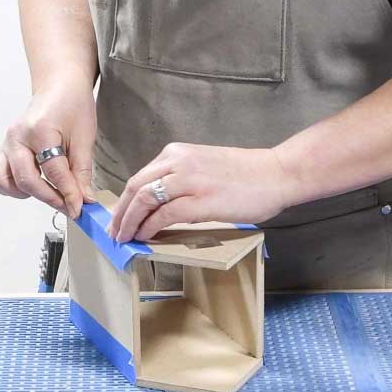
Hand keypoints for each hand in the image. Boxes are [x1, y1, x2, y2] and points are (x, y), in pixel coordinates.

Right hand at [0, 84, 96, 216]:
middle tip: (68, 205)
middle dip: (49, 197)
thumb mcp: (84, 137)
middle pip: (26, 179)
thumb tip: (84, 200)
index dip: (69, 194)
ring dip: (24, 193)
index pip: (53, 171)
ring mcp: (6, 144)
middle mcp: (16, 137)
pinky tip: (31, 184)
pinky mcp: (4, 149)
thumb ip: (81, 172)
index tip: (80, 208)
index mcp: (39, 130)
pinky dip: (10, 186)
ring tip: (47, 190)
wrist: (59, 86)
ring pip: (2, 180)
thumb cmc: (72, 104)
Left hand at [108, 143, 292, 242]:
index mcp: (176, 153)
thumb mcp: (202, 166)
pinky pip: (163, 215)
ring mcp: (188, 180)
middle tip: (114, 232)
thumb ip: (178, 179)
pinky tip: (145, 236)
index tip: (117, 217)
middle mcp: (177, 162)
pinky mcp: (200, 200)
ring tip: (125, 238)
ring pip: (144, 200)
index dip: (124, 201)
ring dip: (130, 222)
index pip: (139, 178)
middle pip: (134, 188)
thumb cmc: (245, 174)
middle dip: (120, 213)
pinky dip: (149, 227)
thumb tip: (155, 205)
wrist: (277, 173)